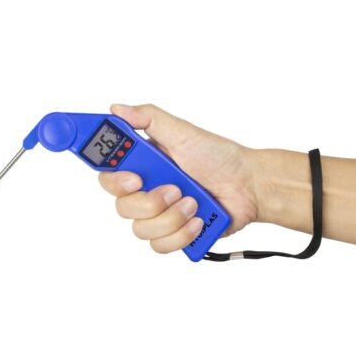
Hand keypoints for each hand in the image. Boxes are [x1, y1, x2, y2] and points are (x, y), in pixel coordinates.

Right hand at [98, 104, 258, 253]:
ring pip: (141, 230)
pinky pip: (160, 245)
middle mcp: (145, 192)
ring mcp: (158, 216)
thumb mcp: (182, 132)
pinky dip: (181, 235)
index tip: (134, 179)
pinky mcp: (173, 235)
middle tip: (175, 189)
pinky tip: (197, 221)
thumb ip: (148, 118)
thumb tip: (117, 109)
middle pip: (122, 208)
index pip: (108, 176)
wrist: (247, 186)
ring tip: (194, 203)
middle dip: (151, 201)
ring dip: (171, 218)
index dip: (114, 180)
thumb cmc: (218, 157)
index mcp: (143, 167)